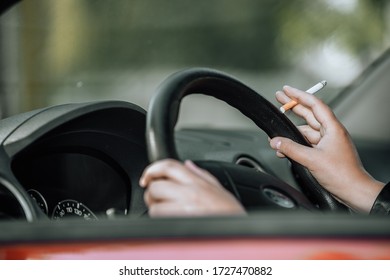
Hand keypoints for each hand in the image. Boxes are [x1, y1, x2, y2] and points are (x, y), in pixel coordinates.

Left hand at [139, 159, 244, 216]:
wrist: (238, 236)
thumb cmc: (231, 215)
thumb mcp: (219, 190)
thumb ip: (202, 175)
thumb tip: (188, 165)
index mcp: (198, 183)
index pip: (168, 166)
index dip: (152, 169)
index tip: (147, 177)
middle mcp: (190, 194)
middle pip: (156, 187)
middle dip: (153, 194)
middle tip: (159, 200)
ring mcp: (184, 210)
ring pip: (155, 207)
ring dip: (157, 211)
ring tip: (169, 214)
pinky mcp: (179, 225)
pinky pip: (160, 222)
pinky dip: (161, 223)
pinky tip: (173, 223)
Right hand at [269, 86, 383, 212]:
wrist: (354, 192)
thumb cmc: (343, 175)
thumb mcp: (312, 159)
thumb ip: (291, 149)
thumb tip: (276, 142)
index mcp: (332, 128)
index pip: (314, 104)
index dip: (299, 95)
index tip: (286, 90)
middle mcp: (330, 133)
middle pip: (309, 114)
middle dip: (293, 107)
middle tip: (279, 99)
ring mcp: (327, 143)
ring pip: (305, 131)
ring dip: (291, 132)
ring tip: (276, 134)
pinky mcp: (324, 153)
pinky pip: (306, 144)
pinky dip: (295, 144)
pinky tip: (285, 149)